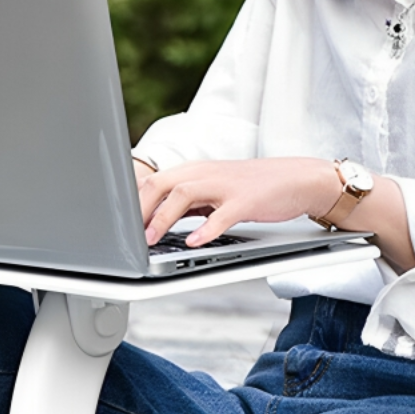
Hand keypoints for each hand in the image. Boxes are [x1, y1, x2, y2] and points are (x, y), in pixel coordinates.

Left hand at [137, 158, 340, 246]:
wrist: (298, 179)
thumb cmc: (253, 188)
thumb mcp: (213, 192)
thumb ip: (186, 204)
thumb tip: (154, 221)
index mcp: (195, 171)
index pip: (153, 181)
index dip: (132, 202)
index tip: (116, 224)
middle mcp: (205, 174)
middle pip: (161, 183)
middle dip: (139, 209)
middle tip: (125, 234)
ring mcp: (225, 185)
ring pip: (184, 195)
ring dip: (162, 218)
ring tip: (149, 239)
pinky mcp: (246, 200)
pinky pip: (222, 215)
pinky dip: (206, 229)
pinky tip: (195, 242)